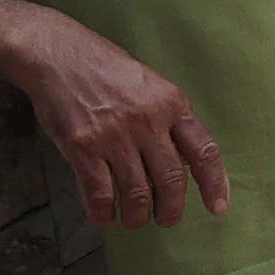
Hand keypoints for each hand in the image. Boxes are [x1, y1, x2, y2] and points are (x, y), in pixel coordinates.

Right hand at [7, 6, 230, 229]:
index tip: (217, 208)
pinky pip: (100, 192)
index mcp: (171, 104)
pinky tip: (104, 215)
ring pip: (137, 193)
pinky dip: (104, 212)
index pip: (204, 151)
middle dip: (171, 209)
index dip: (214, 184)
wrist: (57, 54)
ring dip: (138, 215)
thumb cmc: (106, 71)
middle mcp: (147, 121)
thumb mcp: (151, 86)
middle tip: (166, 219)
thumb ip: (169, 120)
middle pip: (172, 180)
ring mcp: (114, 135)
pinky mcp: (82, 146)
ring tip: (135, 220)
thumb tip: (185, 163)